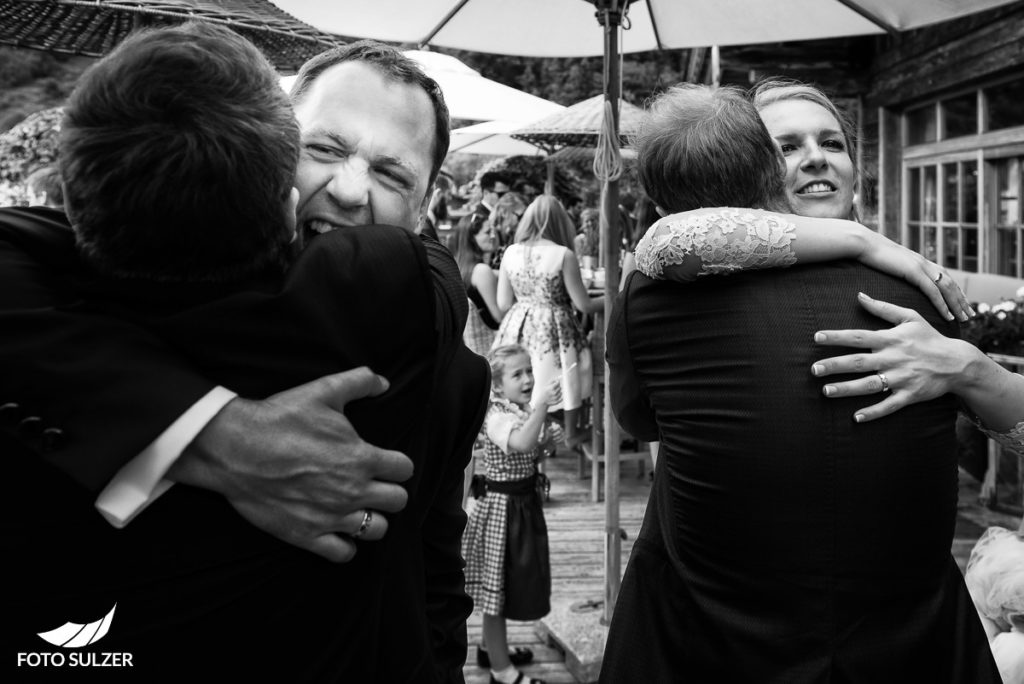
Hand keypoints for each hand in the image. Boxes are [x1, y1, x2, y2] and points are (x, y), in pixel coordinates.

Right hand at [169, 367, 412, 562]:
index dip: (397, 464)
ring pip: (377, 529)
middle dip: (390, 491)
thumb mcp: (323, 390)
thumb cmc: (280, 419)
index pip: (405, 470)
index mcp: (362, 458)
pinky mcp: (307, 535)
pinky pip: (344, 553)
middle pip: (398, 501)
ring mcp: (331, 516)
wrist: (235, 448)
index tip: (386, 462)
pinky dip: (346, 545)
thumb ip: (359, 382)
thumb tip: (384, 382)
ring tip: (359, 507)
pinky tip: (339, 531)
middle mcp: (353, 491)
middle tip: (374, 484)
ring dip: (372, 518)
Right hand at [538, 378, 561, 408]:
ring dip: (558, 392)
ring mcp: (556, 398)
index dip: (557, 382)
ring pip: (561, 392)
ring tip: (553, 393)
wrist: (541, 401)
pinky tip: (555, 396)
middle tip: (553, 389)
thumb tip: (559, 378)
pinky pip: (561, 398)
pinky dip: (559, 397)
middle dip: (557, 387)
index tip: (555, 383)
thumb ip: (552, 380)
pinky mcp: (557, 401)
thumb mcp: (546, 385)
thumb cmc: (544, 392)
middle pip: (560, 387)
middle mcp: (554, 393)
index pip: (558, 382)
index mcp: (551, 388)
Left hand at [810, 293, 974, 422]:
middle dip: (834, 365)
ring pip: (869, 385)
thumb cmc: (930, 338)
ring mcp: (901, 378)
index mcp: (890, 339)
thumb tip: (859, 296)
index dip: (837, 337)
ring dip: (847, 389)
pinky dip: (874, 412)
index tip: (816, 337)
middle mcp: (893, 358)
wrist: (958, 362)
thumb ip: (883, 308)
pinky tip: (856, 417)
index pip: (858, 337)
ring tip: (825, 391)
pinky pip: (889, 405)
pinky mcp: (910, 394)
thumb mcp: (910, 317)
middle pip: (859, 362)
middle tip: (813, 369)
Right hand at [858, 230, 972, 321]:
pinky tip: (948, 315)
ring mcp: (921, 266)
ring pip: (946, 288)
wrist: (862, 244)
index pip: (944, 277)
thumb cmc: (869, 254)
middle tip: (970, 315)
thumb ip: (896, 270)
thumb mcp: (888, 263)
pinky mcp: (914, 271)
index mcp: (919, 261)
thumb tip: (895, 276)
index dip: (954, 291)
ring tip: (963, 319)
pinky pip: (933, 291)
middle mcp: (924, 263)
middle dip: (961, 300)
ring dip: (956, 304)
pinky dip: (942, 304)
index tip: (961, 303)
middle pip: (950, 283)